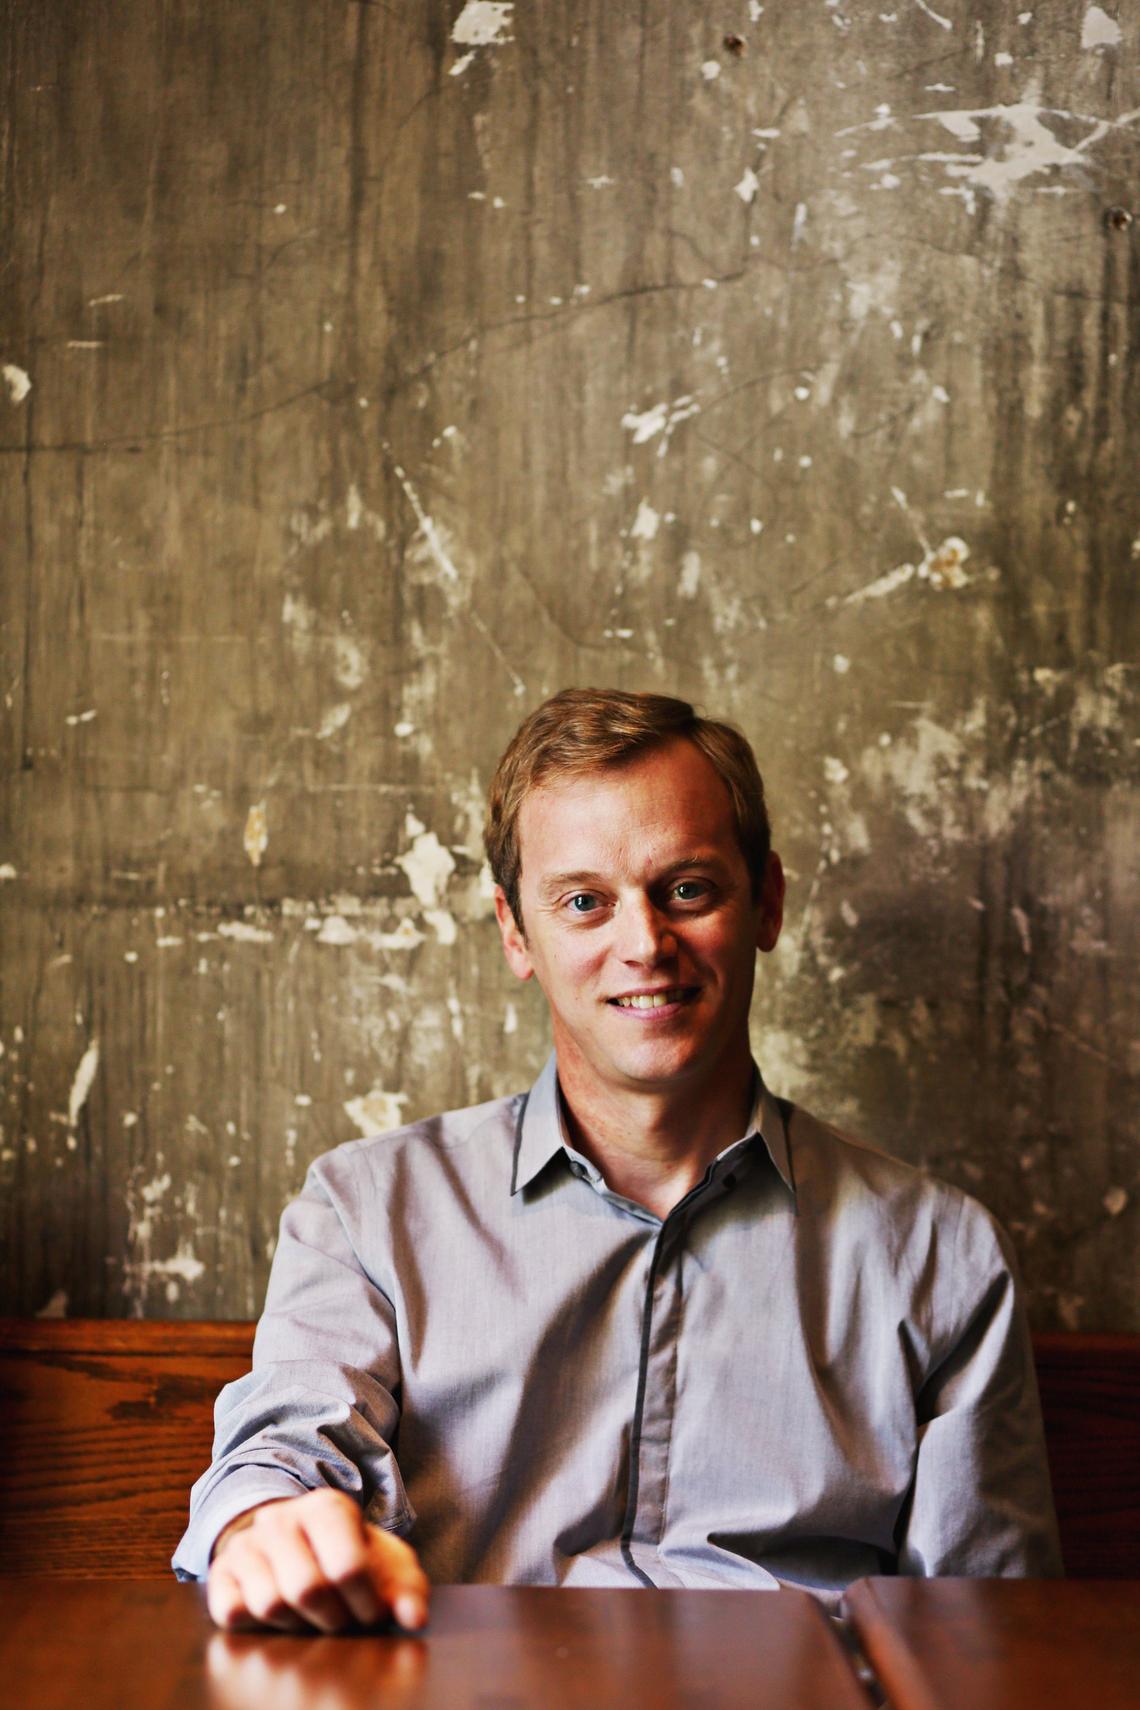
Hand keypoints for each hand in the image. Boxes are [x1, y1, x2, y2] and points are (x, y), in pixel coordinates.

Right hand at [206, 1489, 429, 1634]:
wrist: (290, 1541)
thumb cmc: (345, 1556)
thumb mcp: (384, 1564)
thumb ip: (406, 1589)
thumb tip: (414, 1618)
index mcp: (328, 1508)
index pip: (348, 1566)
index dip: (365, 1605)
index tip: (371, 1614)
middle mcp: (282, 1518)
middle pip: (308, 1589)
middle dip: (332, 1619)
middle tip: (342, 1621)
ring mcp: (247, 1544)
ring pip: (270, 1604)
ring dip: (297, 1624)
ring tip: (312, 1616)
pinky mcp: (220, 1572)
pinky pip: (232, 1612)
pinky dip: (257, 1626)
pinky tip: (278, 1616)